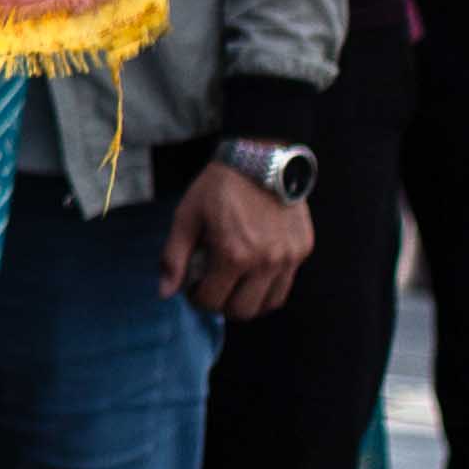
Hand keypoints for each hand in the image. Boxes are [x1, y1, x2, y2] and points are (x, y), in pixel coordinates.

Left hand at [165, 162, 315, 319]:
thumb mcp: (187, 216)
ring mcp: (288, 258)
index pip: (212, 301)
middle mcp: (265, 262)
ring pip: (269, 304)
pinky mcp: (303, 249)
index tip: (193, 286)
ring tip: (235, 282)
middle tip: (214, 286)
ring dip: (249, 301)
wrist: (261, 157)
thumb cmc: (220, 186)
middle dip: (222, 304)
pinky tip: (254, 269)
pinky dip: (269, 285)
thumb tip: (165, 292)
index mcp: (233, 255)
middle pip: (242, 311)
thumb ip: (174, 257)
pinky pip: (286, 284)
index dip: (196, 298)